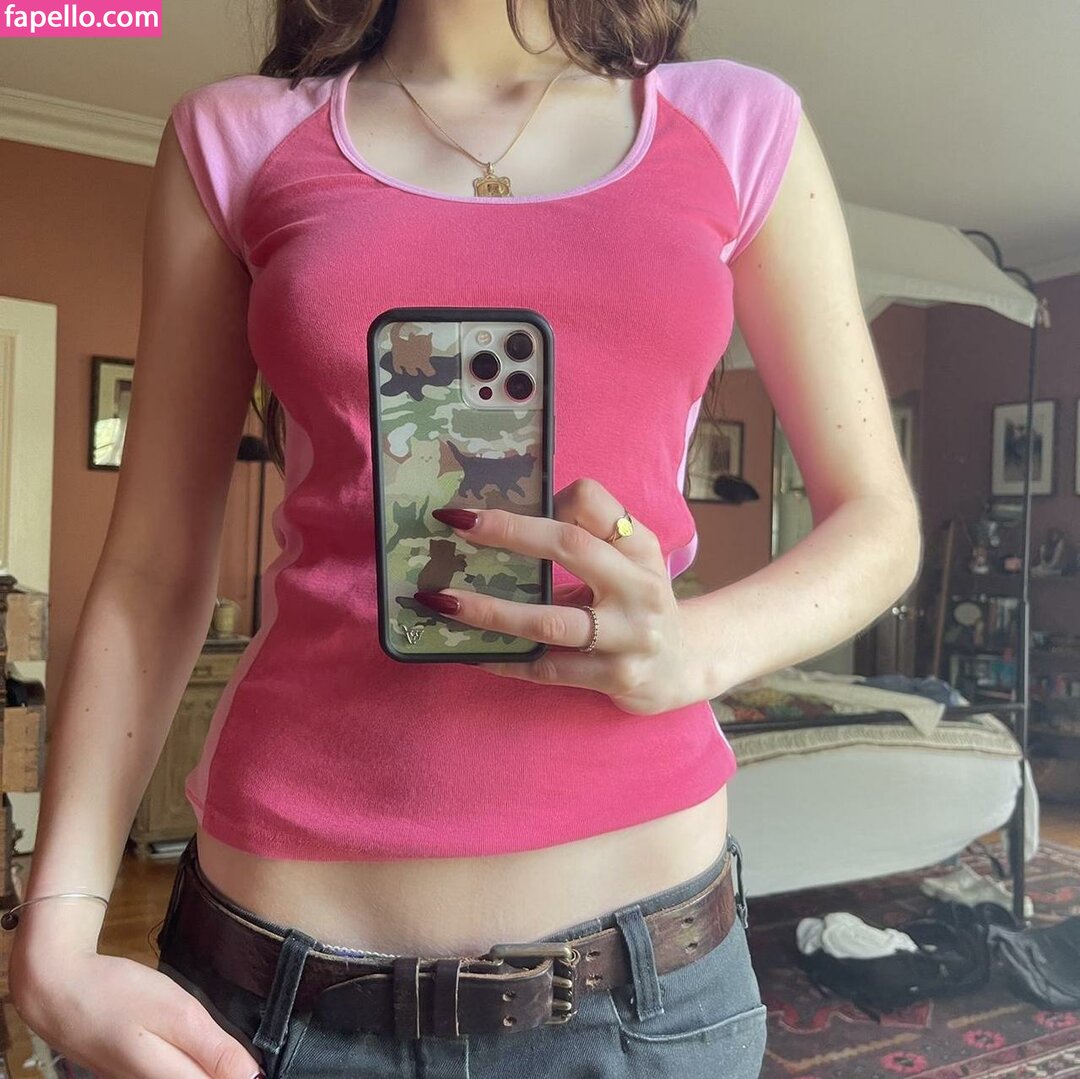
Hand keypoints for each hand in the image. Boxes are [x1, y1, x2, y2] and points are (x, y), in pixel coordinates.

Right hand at [9, 944, 263, 1078]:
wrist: (57, 991)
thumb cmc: (117, 995)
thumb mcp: (176, 1012)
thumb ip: (213, 1048)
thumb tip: (251, 1075)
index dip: (238, 1071)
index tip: (249, 1058)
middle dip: (221, 1067)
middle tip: (227, 1044)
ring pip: (186, 1076)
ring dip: (205, 1063)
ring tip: (211, 1042)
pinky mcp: (129, 1076)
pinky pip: (169, 1074)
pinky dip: (185, 1061)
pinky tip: (187, 1044)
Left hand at [413, 478, 707, 715]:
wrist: (686, 664)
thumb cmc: (638, 601)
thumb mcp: (630, 559)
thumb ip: (587, 537)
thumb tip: (505, 520)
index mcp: (638, 546)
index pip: (594, 502)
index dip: (548, 497)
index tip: (504, 503)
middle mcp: (638, 585)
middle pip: (571, 547)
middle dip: (510, 533)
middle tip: (458, 524)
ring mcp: (630, 635)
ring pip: (551, 622)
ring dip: (491, 612)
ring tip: (443, 602)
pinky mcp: (617, 677)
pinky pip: (549, 669)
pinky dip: (507, 660)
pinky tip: (471, 653)